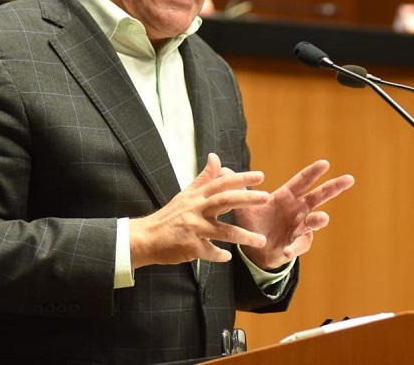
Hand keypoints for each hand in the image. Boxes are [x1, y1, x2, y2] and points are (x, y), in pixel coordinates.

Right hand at [129, 153, 271, 267]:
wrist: (146, 237)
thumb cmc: (170, 215)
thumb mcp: (187, 194)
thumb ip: (204, 178)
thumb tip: (215, 156)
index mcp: (198, 196)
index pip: (222, 183)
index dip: (241, 178)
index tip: (260, 176)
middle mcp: (197, 209)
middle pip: (225, 201)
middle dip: (247, 198)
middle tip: (266, 197)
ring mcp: (194, 228)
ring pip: (224, 231)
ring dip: (244, 236)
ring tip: (261, 241)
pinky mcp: (191, 247)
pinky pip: (210, 252)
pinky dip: (220, 255)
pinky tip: (227, 257)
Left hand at [236, 160, 354, 269]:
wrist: (254, 250)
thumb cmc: (254, 223)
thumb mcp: (243, 205)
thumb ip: (236, 187)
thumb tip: (221, 166)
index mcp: (287, 197)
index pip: (302, 181)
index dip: (313, 172)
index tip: (325, 163)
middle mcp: (298, 210)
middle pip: (319, 196)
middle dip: (334, 187)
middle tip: (349, 179)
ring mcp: (300, 227)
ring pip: (315, 221)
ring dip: (319, 219)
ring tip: (320, 218)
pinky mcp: (297, 245)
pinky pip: (299, 246)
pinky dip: (294, 249)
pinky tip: (288, 251)